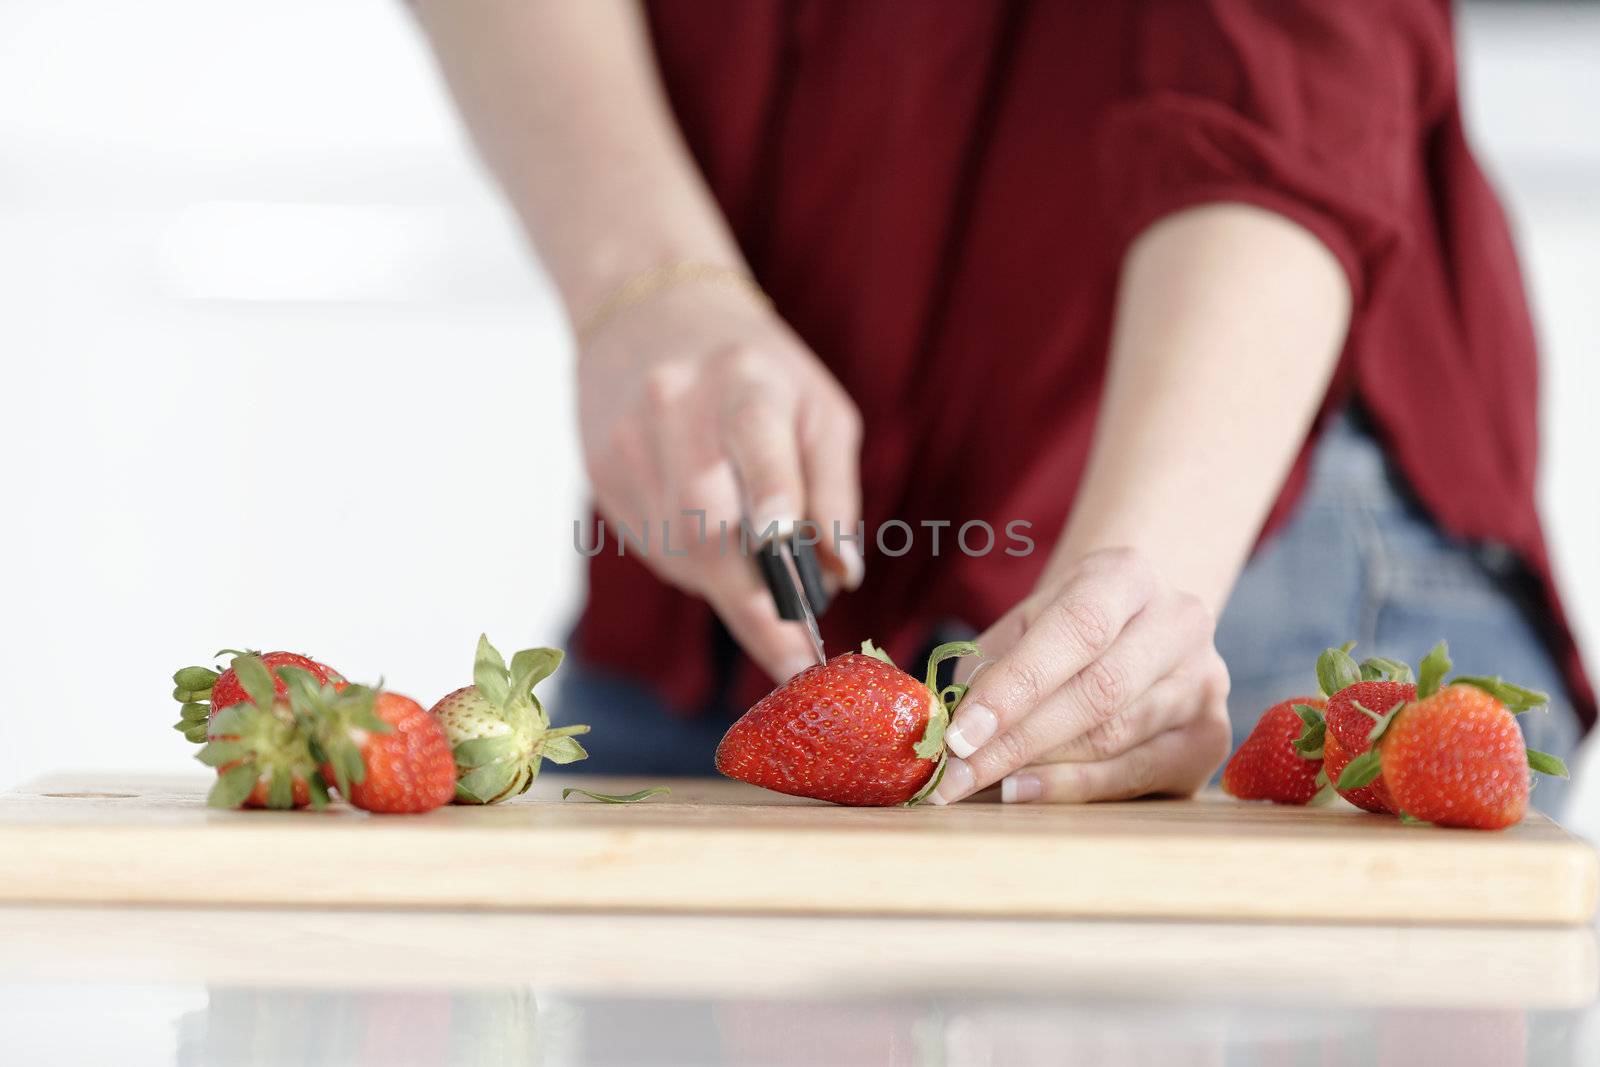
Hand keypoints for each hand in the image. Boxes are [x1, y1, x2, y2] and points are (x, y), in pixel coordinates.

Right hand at [578, 278, 863, 681]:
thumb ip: (834, 491)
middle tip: (793, 653)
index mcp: (743, 378)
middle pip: (705, 522)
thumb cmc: (759, 371)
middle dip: (752, 599)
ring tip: (758, 566)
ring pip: (678, 549)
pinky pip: (654, 547)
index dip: (772, 506)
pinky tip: (710, 532)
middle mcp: (673, 404)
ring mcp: (625, 440)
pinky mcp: (599, 471)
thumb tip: (841, 574)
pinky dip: (693, 561)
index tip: (795, 578)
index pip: (757, 444)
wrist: (650, 313)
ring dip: (727, 581)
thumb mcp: (820, 410)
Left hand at [930, 547, 1230, 803]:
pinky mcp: (1209, 737)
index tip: (959, 734)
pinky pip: (1135, 774)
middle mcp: (1180, 622)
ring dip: (1037, 768)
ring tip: (977, 784)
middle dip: (1017, 741)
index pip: (1077, 630)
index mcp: (1128, 576)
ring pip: (1114, 737)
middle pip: (1099, 691)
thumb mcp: (1026, 625)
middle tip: (956, 775)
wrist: (1137, 628)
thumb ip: (992, 666)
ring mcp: (1204, 681)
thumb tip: (947, 726)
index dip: (1015, 687)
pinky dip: (1073, 787)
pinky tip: (1024, 792)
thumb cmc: (1064, 630)